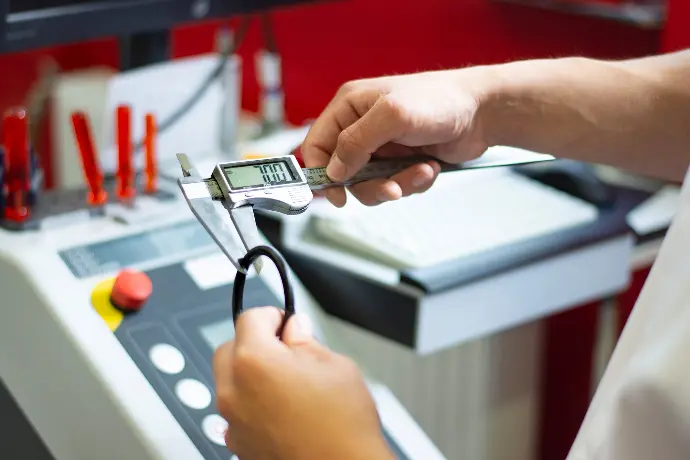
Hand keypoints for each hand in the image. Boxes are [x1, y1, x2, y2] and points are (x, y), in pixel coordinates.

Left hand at [213, 307, 394, 459]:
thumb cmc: (342, 427)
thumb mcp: (334, 365)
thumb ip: (305, 341)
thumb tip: (295, 329)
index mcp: (254, 362)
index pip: (250, 318)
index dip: (274, 315)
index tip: (287, 323)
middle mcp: (233, 391)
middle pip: (230, 348)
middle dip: (255, 342)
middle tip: (286, 348)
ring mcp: (232, 421)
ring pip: (229, 381)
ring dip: (250, 373)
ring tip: (288, 382)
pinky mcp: (238, 444)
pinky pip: (236, 411)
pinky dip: (252, 403)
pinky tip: (283, 408)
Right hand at [302, 69, 493, 206]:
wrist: (483, 112)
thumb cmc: (440, 101)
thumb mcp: (391, 116)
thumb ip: (355, 142)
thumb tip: (333, 171)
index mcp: (350, 106)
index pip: (317, 144)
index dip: (321, 172)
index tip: (337, 194)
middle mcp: (362, 126)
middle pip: (343, 173)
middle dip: (369, 185)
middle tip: (391, 187)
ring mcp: (382, 145)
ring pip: (370, 183)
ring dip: (396, 184)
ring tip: (420, 171)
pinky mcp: (401, 160)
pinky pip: (394, 185)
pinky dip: (412, 183)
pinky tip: (429, 167)